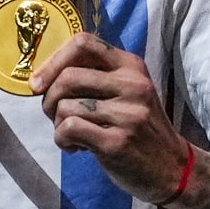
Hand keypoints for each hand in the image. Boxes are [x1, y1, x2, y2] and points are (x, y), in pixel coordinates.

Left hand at [35, 34, 192, 201]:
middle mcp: (132, 84)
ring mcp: (127, 113)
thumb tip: (43, 76)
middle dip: (49, 99)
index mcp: (132, 66)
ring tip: (74, 135)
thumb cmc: (139, 127)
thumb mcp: (129, 91)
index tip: (38, 84)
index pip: (83, 43)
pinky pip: (68, 129)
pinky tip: (76, 147)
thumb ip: (97, 77)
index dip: (52, 61)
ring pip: (65, 106)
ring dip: (58, 125)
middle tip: (56, 116)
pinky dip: (62, 140)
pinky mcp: (116, 142)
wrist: (171, 166)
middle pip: (67, 77)